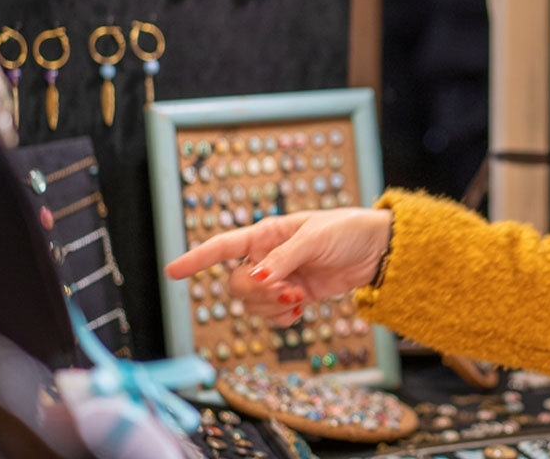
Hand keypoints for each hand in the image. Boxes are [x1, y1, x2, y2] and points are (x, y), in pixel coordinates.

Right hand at [164, 207, 391, 326]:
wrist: (376, 250)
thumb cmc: (347, 230)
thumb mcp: (315, 237)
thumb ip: (284, 259)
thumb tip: (257, 278)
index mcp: (267, 234)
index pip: (224, 246)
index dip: (197, 258)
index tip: (172, 271)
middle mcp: (267, 257)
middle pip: (237, 285)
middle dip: (259, 295)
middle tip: (290, 291)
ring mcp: (280, 279)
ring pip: (253, 304)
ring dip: (273, 307)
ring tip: (300, 296)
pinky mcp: (294, 296)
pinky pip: (272, 316)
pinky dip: (283, 318)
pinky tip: (301, 309)